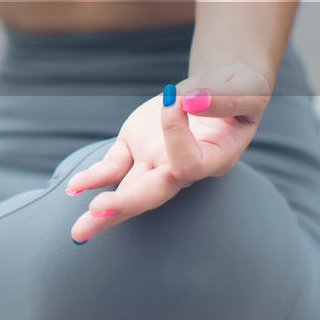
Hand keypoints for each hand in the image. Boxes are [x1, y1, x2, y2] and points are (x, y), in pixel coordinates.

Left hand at [65, 63, 272, 242]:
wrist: (220, 87)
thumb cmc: (241, 89)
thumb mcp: (247, 86)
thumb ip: (226, 96)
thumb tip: (189, 100)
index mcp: (215, 158)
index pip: (188, 162)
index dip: (175, 133)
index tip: (176, 98)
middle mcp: (182, 169)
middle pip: (153, 194)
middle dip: (125, 204)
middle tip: (98, 211)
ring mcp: (155, 162)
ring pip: (128, 191)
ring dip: (104, 210)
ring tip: (79, 232)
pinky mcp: (135, 148)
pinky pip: (113, 168)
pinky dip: (93, 177)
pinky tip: (73, 188)